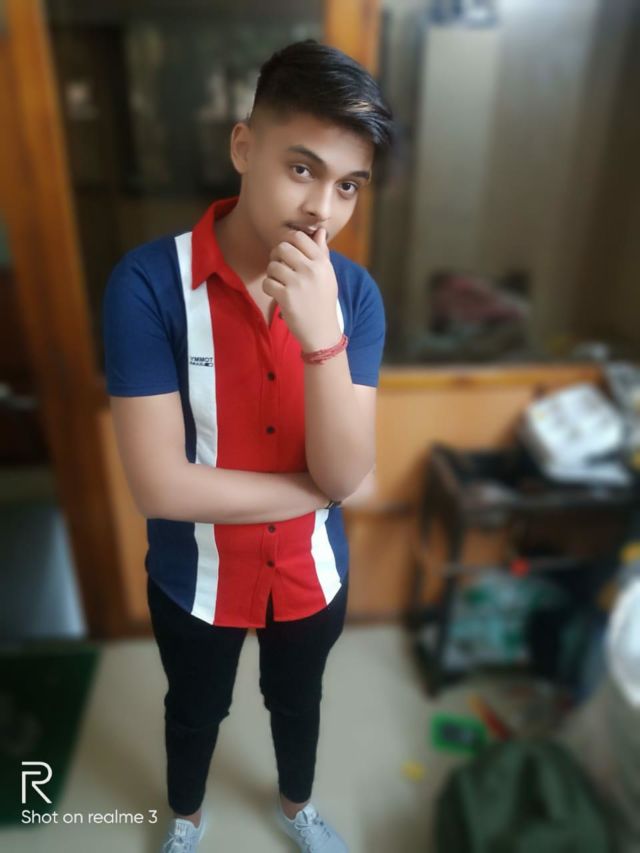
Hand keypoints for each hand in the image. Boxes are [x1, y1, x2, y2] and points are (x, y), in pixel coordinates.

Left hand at [262, 227, 341, 351]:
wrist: (322, 331)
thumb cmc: (323, 301)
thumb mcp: (327, 275)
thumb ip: (321, 252)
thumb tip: (319, 230)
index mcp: (322, 262)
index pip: (299, 237)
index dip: (287, 242)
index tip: (286, 253)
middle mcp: (311, 270)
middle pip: (282, 247)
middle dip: (276, 256)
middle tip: (278, 267)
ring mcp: (298, 283)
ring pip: (272, 265)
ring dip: (271, 274)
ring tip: (279, 283)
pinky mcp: (286, 297)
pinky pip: (267, 282)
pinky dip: (268, 287)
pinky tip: (276, 293)